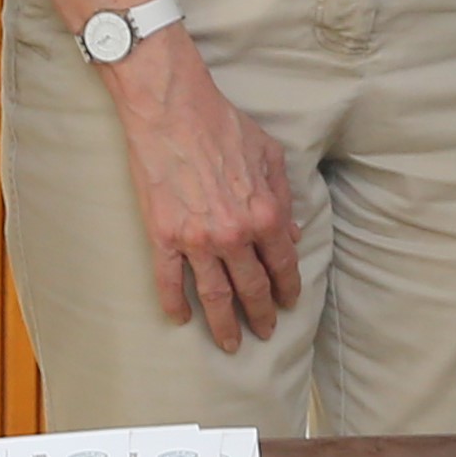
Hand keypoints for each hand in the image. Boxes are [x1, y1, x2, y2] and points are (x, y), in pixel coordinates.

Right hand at [105, 40, 299, 349]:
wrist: (172, 112)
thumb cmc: (223, 127)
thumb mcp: (270, 156)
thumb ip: (284, 198)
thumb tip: (292, 234)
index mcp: (264, 214)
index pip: (282, 264)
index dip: (287, 288)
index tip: (288, 303)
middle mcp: (234, 235)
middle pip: (251, 288)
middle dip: (260, 314)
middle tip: (264, 332)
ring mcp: (196, 240)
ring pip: (214, 295)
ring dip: (223, 325)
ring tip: (230, 344)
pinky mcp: (163, 237)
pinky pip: (169, 281)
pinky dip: (175, 304)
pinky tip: (181, 319)